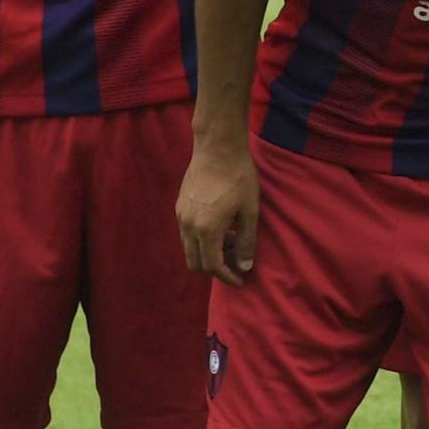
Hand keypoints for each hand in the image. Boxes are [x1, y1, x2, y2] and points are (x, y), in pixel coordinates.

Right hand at [174, 141, 258, 281]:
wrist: (217, 148)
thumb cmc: (239, 177)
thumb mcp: (249, 211)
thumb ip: (246, 241)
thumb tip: (245, 267)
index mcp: (206, 229)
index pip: (213, 266)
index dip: (227, 277)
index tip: (241, 280)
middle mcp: (188, 226)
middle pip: (196, 263)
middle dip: (216, 269)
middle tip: (237, 262)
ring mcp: (180, 216)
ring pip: (189, 249)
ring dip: (208, 254)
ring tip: (232, 242)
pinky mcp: (179, 206)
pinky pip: (186, 234)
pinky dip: (201, 240)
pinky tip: (221, 228)